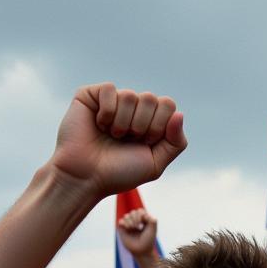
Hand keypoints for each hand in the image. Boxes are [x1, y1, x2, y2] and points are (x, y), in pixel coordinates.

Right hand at [49, 84, 186, 199]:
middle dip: (141, 125)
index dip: (159, 125)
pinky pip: (109, 90)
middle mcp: (132, 109)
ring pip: (130, 95)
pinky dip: (106, 113)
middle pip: (151, 98)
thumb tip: (180, 114)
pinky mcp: (91, 95)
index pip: (168, 105)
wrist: (86, 177)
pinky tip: (98, 124)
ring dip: (122, 123)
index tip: (145, 142)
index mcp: (149, 122)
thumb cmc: (119, 173)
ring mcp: (112, 101)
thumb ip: (175, 143)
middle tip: (127, 140)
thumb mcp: (155, 164)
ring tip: (112, 135)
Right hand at [118, 208, 158, 256]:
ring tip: (133, 228)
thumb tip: (143, 214)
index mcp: (144, 221)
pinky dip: (124, 223)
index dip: (141, 214)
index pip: (140, 211)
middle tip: (138, 226)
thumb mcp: (153, 229)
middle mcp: (136, 223)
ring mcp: (129, 226)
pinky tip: (128, 228)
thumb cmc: (148, 241)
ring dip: (130, 221)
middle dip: (135, 217)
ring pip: (126, 216)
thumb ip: (151, 219)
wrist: (141, 251)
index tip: (143, 222)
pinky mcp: (123, 230)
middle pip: (133, 212)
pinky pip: (121, 221)